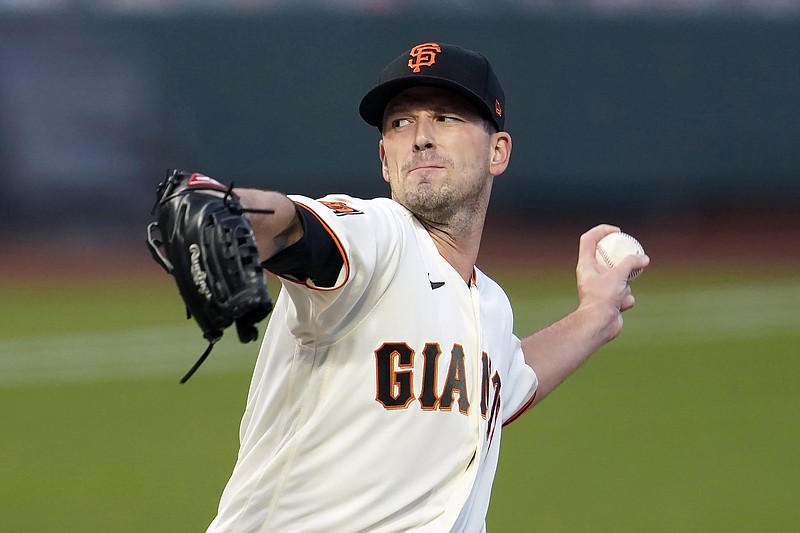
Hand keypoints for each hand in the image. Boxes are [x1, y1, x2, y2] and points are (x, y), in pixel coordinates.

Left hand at [575, 224, 649, 341]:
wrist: (599, 324)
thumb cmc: (602, 298)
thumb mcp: (618, 274)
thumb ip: (631, 262)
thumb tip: (644, 258)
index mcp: (586, 265)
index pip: (589, 239)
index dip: (601, 231)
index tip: (617, 231)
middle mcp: (591, 275)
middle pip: (608, 259)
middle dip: (623, 261)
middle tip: (633, 256)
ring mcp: (601, 288)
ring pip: (621, 279)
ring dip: (625, 286)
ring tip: (620, 293)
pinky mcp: (610, 301)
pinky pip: (624, 294)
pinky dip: (625, 299)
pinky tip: (620, 306)